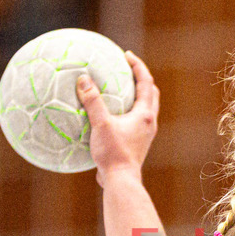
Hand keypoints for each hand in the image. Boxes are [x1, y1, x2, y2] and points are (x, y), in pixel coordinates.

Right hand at [76, 50, 159, 186]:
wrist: (121, 181)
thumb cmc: (114, 153)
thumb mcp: (101, 124)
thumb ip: (92, 101)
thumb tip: (83, 79)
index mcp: (145, 114)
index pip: (146, 82)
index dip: (138, 66)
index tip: (126, 55)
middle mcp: (149, 122)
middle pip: (151, 93)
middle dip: (141, 78)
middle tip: (127, 68)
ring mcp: (145, 134)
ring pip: (144, 108)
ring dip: (136, 95)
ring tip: (120, 88)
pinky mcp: (137, 143)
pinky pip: (134, 121)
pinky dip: (126, 111)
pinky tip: (109, 114)